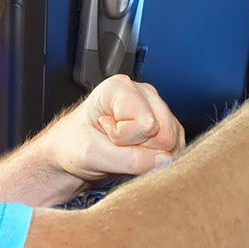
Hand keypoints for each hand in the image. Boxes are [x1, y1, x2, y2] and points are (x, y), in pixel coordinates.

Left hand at [43, 75, 186, 181]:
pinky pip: (176, 149)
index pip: (146, 123)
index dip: (124, 139)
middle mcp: (143, 93)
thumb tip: (166, 160)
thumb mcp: (93, 154)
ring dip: (149, 155)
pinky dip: (156, 159)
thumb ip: (130, 159)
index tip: (104, 135)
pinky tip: (136, 152)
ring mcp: (157, 109)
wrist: (72, 153)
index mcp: (120, 87)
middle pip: (165, 133)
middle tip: (115, 145)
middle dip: (141, 149)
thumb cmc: (75, 145)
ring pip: (173, 142)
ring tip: (124, 148)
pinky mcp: (167, 126)